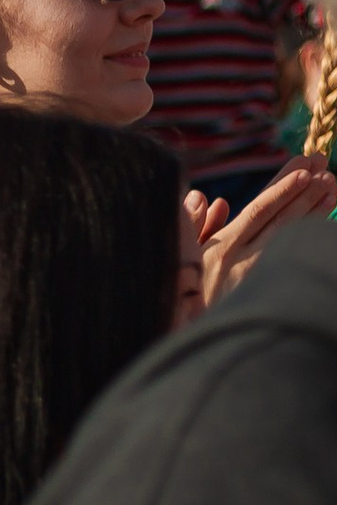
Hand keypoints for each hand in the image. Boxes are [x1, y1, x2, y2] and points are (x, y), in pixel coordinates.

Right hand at [189, 158, 336, 308]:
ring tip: (333, 186)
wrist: (200, 337)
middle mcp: (243, 259)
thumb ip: (195, 226)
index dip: (282, 187)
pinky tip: (327, 223)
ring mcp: (260, 276)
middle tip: (326, 167)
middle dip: (305, 190)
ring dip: (315, 209)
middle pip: (281, 218)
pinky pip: (297, 257)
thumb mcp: (182, 258)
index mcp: (221, 247)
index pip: (258, 209)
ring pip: (293, 236)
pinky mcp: (271, 290)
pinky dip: (313, 238)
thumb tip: (204, 197)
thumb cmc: (188, 294)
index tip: (304, 168)